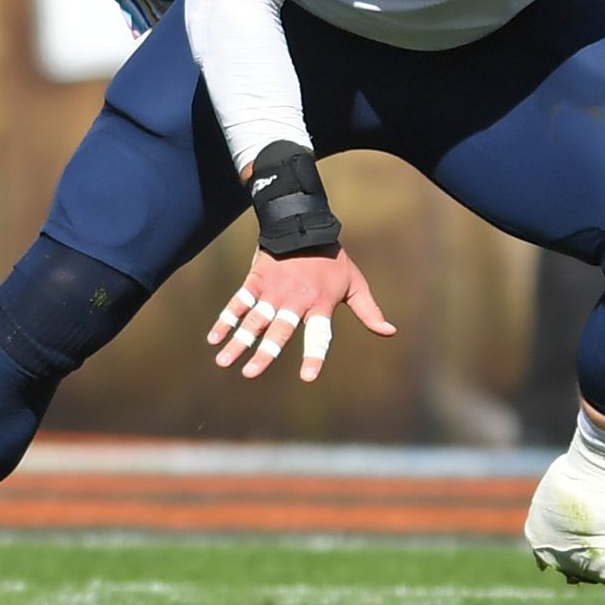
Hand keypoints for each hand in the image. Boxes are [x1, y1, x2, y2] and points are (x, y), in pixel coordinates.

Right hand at [207, 245, 395, 381]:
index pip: (318, 336)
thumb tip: (390, 332)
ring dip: (238, 341)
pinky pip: (238, 303)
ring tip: (223, 361)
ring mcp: (273, 291)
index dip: (313, 357)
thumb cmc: (333, 260)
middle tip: (250, 374)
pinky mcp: (256, 281)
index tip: (307, 378)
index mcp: (320, 304)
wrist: (304, 225)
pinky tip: (214, 337)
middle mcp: (295, 301)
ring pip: (253, 320)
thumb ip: (369, 311)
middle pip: (278, 332)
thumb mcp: (355, 283)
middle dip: (264, 354)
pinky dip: (225, 319)